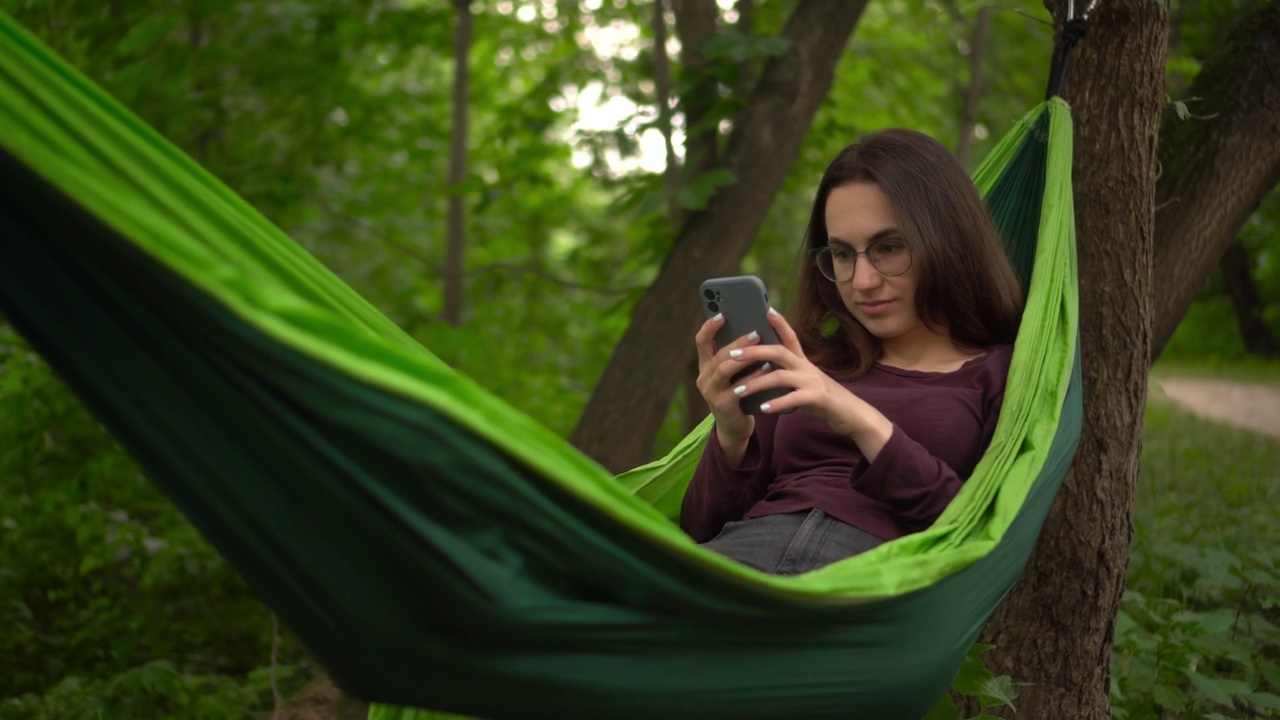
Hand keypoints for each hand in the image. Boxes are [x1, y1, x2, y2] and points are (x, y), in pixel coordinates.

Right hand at [694, 314, 773, 457]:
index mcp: (706, 365)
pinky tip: (767, 369)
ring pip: (725, 369)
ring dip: (745, 357)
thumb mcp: (735, 373)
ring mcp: (711, 392)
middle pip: (718, 354)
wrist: (735, 426)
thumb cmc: (739, 393)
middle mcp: (704, 377)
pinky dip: (753, 377)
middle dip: (737, 342)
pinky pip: (738, 388)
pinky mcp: (722, 406)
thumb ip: (739, 354)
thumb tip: (756, 327)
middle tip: (756, 332)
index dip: (710, 326)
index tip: (723, 313)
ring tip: (762, 348)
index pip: (701, 341)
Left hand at [727, 309, 893, 457]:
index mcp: (802, 361)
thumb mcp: (804, 380)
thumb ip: (787, 373)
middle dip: (754, 351)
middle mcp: (806, 367)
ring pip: (779, 376)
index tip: (766, 309)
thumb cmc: (822, 398)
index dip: (779, 322)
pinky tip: (762, 409)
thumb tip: (762, 368)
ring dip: (756, 383)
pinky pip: (792, 399)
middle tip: (732, 354)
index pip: (790, 336)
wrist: (850, 413)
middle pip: (778, 352)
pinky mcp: (816, 397)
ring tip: (737, 390)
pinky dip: (776, 403)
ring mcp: (812, 381)